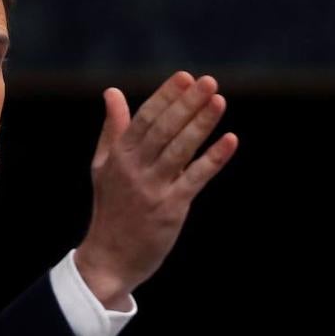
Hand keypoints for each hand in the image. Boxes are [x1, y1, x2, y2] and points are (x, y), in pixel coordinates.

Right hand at [75, 72, 238, 306]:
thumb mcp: (104, 165)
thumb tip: (112, 92)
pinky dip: (212, 159)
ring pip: (180, 149)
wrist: (109, 258)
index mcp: (119, 155)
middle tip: (209, 81)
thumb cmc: (111, 208)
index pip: (145, 118)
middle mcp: (134, 168)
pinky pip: (194, 179)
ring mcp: (152, 188)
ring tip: (219, 101)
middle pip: (163, 129)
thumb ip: (113, 128)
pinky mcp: (169, 208)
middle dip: (186, 103)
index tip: (185, 77)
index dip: (166, 96)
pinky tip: (230, 141)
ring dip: (201, 124)